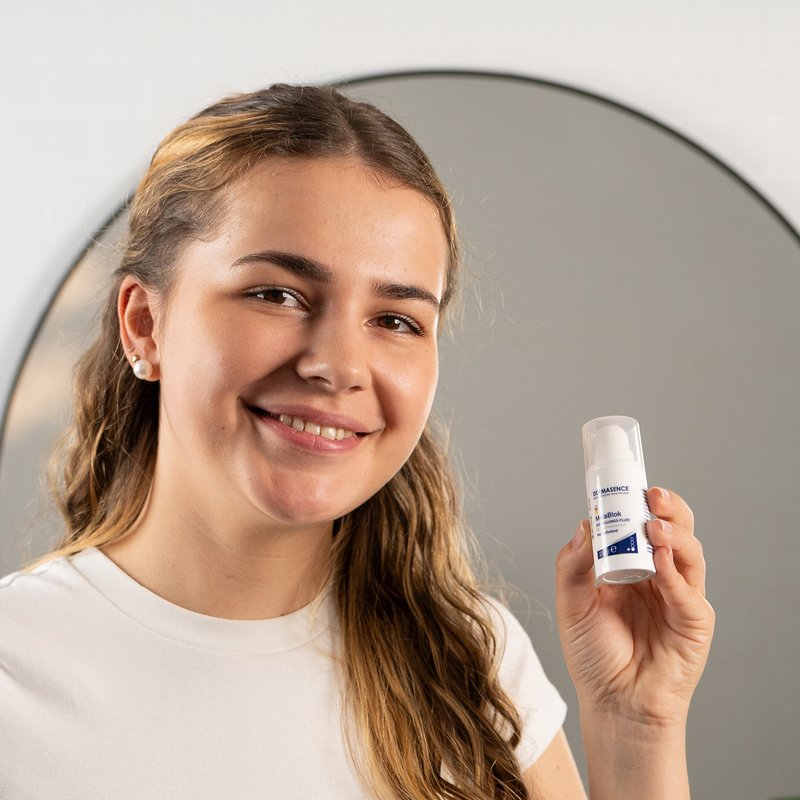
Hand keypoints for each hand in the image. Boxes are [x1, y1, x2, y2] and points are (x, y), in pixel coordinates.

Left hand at [555, 488, 714, 727]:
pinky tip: (661, 560)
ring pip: (688, 552)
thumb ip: (573, 565)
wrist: (613, 704)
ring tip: (654, 525)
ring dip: (674, 534)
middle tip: (652, 495)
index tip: (622, 485)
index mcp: (629, 566)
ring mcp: (679, 596)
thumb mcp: (571, 603)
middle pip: (673, 530)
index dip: (634, 503)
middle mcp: (658, 575)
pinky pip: (688, 592)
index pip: (639, 524)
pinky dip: (675, 573)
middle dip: (667, 507)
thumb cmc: (593, 655)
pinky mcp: (694, 622)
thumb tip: (584, 525)